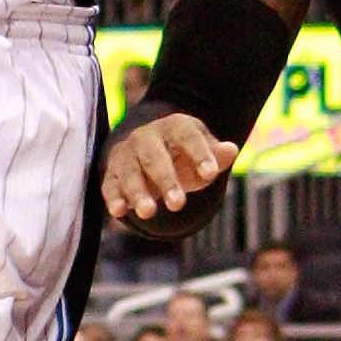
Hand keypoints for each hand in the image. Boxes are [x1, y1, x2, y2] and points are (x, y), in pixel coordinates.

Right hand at [102, 112, 234, 223]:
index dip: (199, 154)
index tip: (211, 174)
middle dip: (166, 181)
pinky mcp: (112, 174)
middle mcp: (146, 138)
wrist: (147, 148)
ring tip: (148, 212)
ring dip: (138, 193)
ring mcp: (126, 155)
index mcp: (174, 127)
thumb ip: (216, 155)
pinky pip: (110, 185)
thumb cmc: (182, 155)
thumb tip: (231, 150)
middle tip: (178, 204)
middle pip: (155, 157)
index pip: (187, 137)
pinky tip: (118, 211)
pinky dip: (114, 198)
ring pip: (131, 173)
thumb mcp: (202, 152)